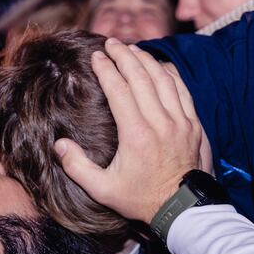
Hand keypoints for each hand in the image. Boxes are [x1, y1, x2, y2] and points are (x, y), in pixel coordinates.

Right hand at [53, 38, 201, 223]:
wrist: (181, 210)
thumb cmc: (141, 199)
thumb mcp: (102, 189)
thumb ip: (77, 167)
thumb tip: (59, 145)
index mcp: (136, 134)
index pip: (119, 90)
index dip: (106, 69)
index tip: (96, 57)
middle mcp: (160, 122)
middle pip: (141, 77)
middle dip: (124, 56)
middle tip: (111, 44)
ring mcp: (180, 121)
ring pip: (163, 79)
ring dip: (146, 60)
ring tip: (132, 50)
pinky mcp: (193, 125)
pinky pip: (182, 90)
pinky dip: (169, 74)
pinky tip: (159, 67)